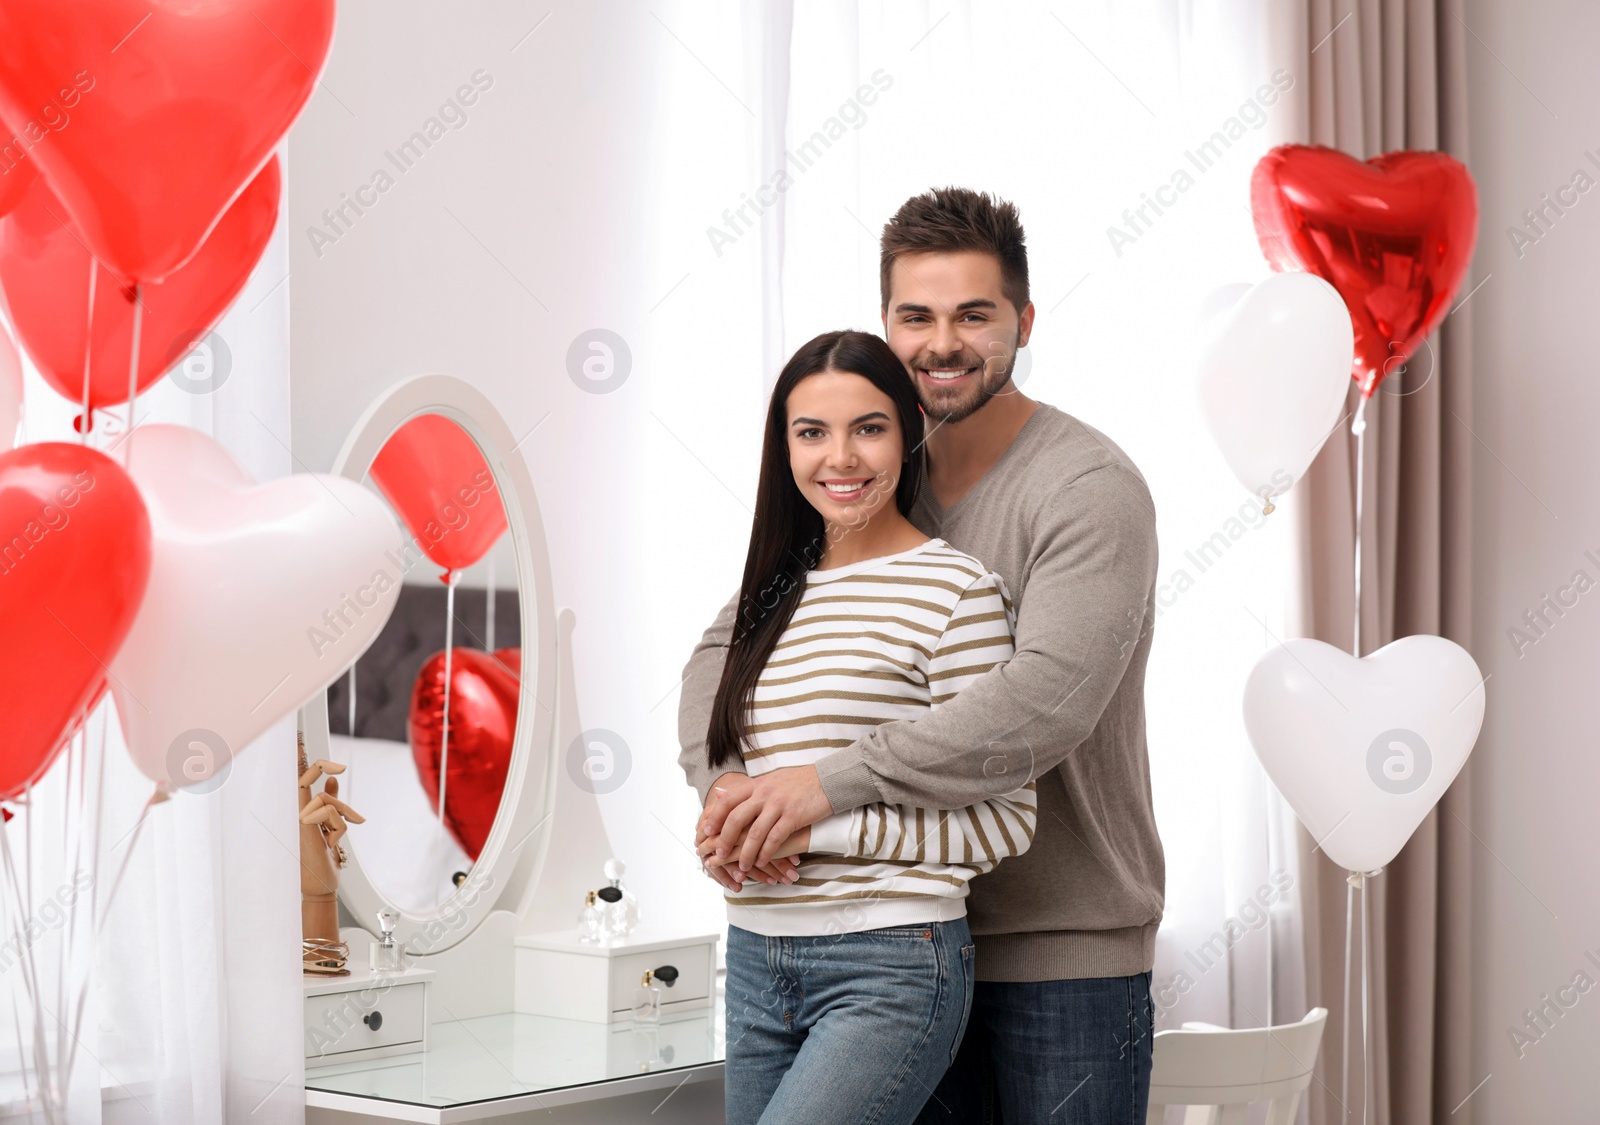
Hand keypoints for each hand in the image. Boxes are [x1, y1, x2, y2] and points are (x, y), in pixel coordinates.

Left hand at [708, 766, 831, 871]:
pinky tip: (762, 863)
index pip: (727, 801)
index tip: (705, 832)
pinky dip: (766, 853)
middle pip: (736, 819)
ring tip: (742, 867)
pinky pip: (775, 839)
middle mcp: (764, 793)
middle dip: (725, 840)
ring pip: (755, 833)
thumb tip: (719, 793)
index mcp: (757, 785)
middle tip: (718, 855)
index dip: (714, 818)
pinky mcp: (793, 816)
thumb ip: (745, 790)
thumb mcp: (769, 780)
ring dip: (746, 853)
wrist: (828, 780)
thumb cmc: (799, 782)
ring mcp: (778, 805)